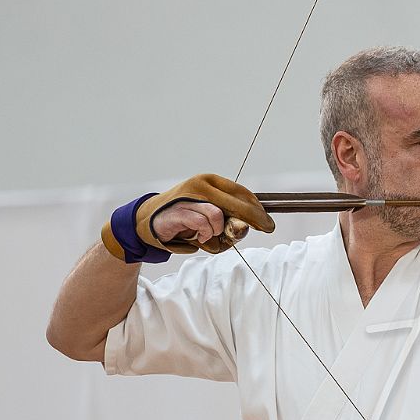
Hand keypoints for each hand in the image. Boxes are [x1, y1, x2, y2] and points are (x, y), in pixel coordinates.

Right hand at [139, 173, 274, 254]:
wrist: (151, 222)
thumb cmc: (187, 220)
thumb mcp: (214, 221)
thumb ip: (231, 224)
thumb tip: (247, 227)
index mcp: (212, 182)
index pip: (242, 192)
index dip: (257, 208)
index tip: (268, 223)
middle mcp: (202, 184)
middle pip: (237, 201)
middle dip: (253, 217)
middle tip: (266, 228)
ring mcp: (190, 196)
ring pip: (219, 215)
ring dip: (219, 231)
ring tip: (209, 235)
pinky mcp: (179, 210)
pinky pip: (203, 224)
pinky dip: (205, 234)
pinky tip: (198, 237)